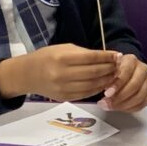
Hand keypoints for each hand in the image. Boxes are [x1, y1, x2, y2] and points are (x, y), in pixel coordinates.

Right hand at [0, 44, 119, 100]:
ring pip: (92, 85)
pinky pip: (86, 94)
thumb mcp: (64, 48)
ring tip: (114, 74)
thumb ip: (85, 53)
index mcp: (62, 59)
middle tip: (119, 65)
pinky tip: (104, 83)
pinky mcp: (64, 97)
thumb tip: (107, 57)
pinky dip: (98, 88)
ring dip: (107, 80)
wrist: (27, 74)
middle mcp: (62, 74)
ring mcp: (63, 88)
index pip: (91, 58)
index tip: (118, 55)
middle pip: (94, 72)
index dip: (107, 57)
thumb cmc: (47, 57)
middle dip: (110, 68)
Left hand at [99, 54, 146, 112]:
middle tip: (107, 103)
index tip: (107, 94)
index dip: (117, 84)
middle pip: (135, 85)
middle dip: (120, 96)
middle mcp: (143, 69)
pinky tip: (120, 108)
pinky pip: (143, 103)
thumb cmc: (113, 71)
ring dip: (124, 104)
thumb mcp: (107, 71)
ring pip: (140, 96)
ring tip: (111, 107)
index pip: (126, 71)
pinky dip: (130, 108)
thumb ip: (107, 78)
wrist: (122, 72)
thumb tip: (106, 92)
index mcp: (131, 60)